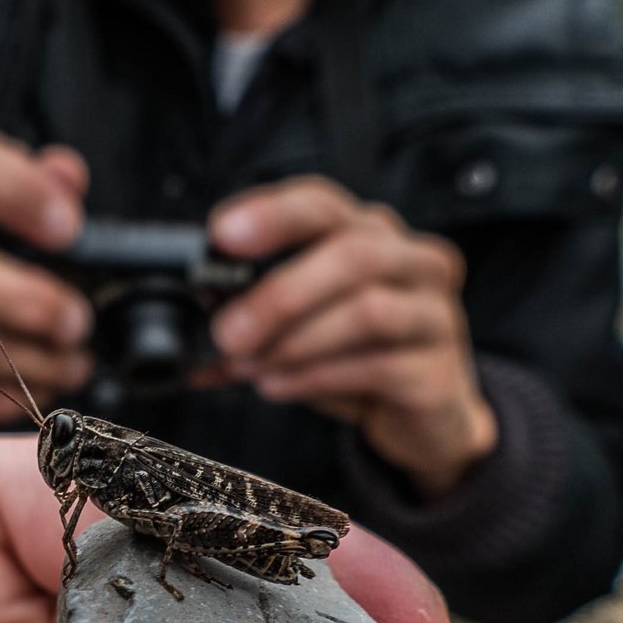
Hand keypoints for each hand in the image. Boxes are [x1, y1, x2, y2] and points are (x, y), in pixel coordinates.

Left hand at [208, 177, 496, 498]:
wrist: (427, 418)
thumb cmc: (360, 357)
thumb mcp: (302, 329)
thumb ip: (251, 321)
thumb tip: (185, 331)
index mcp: (372, 235)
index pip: (323, 204)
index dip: (273, 214)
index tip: (222, 235)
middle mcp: (413, 262)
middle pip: (352, 253)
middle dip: (279, 294)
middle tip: (227, 332)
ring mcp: (435, 314)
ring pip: (367, 311)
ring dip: (294, 341)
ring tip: (250, 367)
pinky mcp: (437, 371)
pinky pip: (375, 365)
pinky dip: (315, 377)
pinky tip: (279, 385)